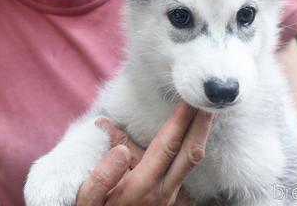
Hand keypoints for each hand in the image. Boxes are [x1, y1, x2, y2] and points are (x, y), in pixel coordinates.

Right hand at [75, 101, 213, 205]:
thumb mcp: (89, 201)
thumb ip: (101, 177)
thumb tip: (120, 149)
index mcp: (142, 186)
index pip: (168, 146)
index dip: (180, 121)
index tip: (187, 100)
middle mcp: (164, 192)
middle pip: (191, 153)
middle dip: (201, 125)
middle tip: (208, 101)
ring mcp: (172, 198)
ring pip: (193, 163)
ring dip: (201, 136)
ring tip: (205, 114)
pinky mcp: (172, 201)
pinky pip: (187, 172)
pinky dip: (193, 150)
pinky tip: (194, 138)